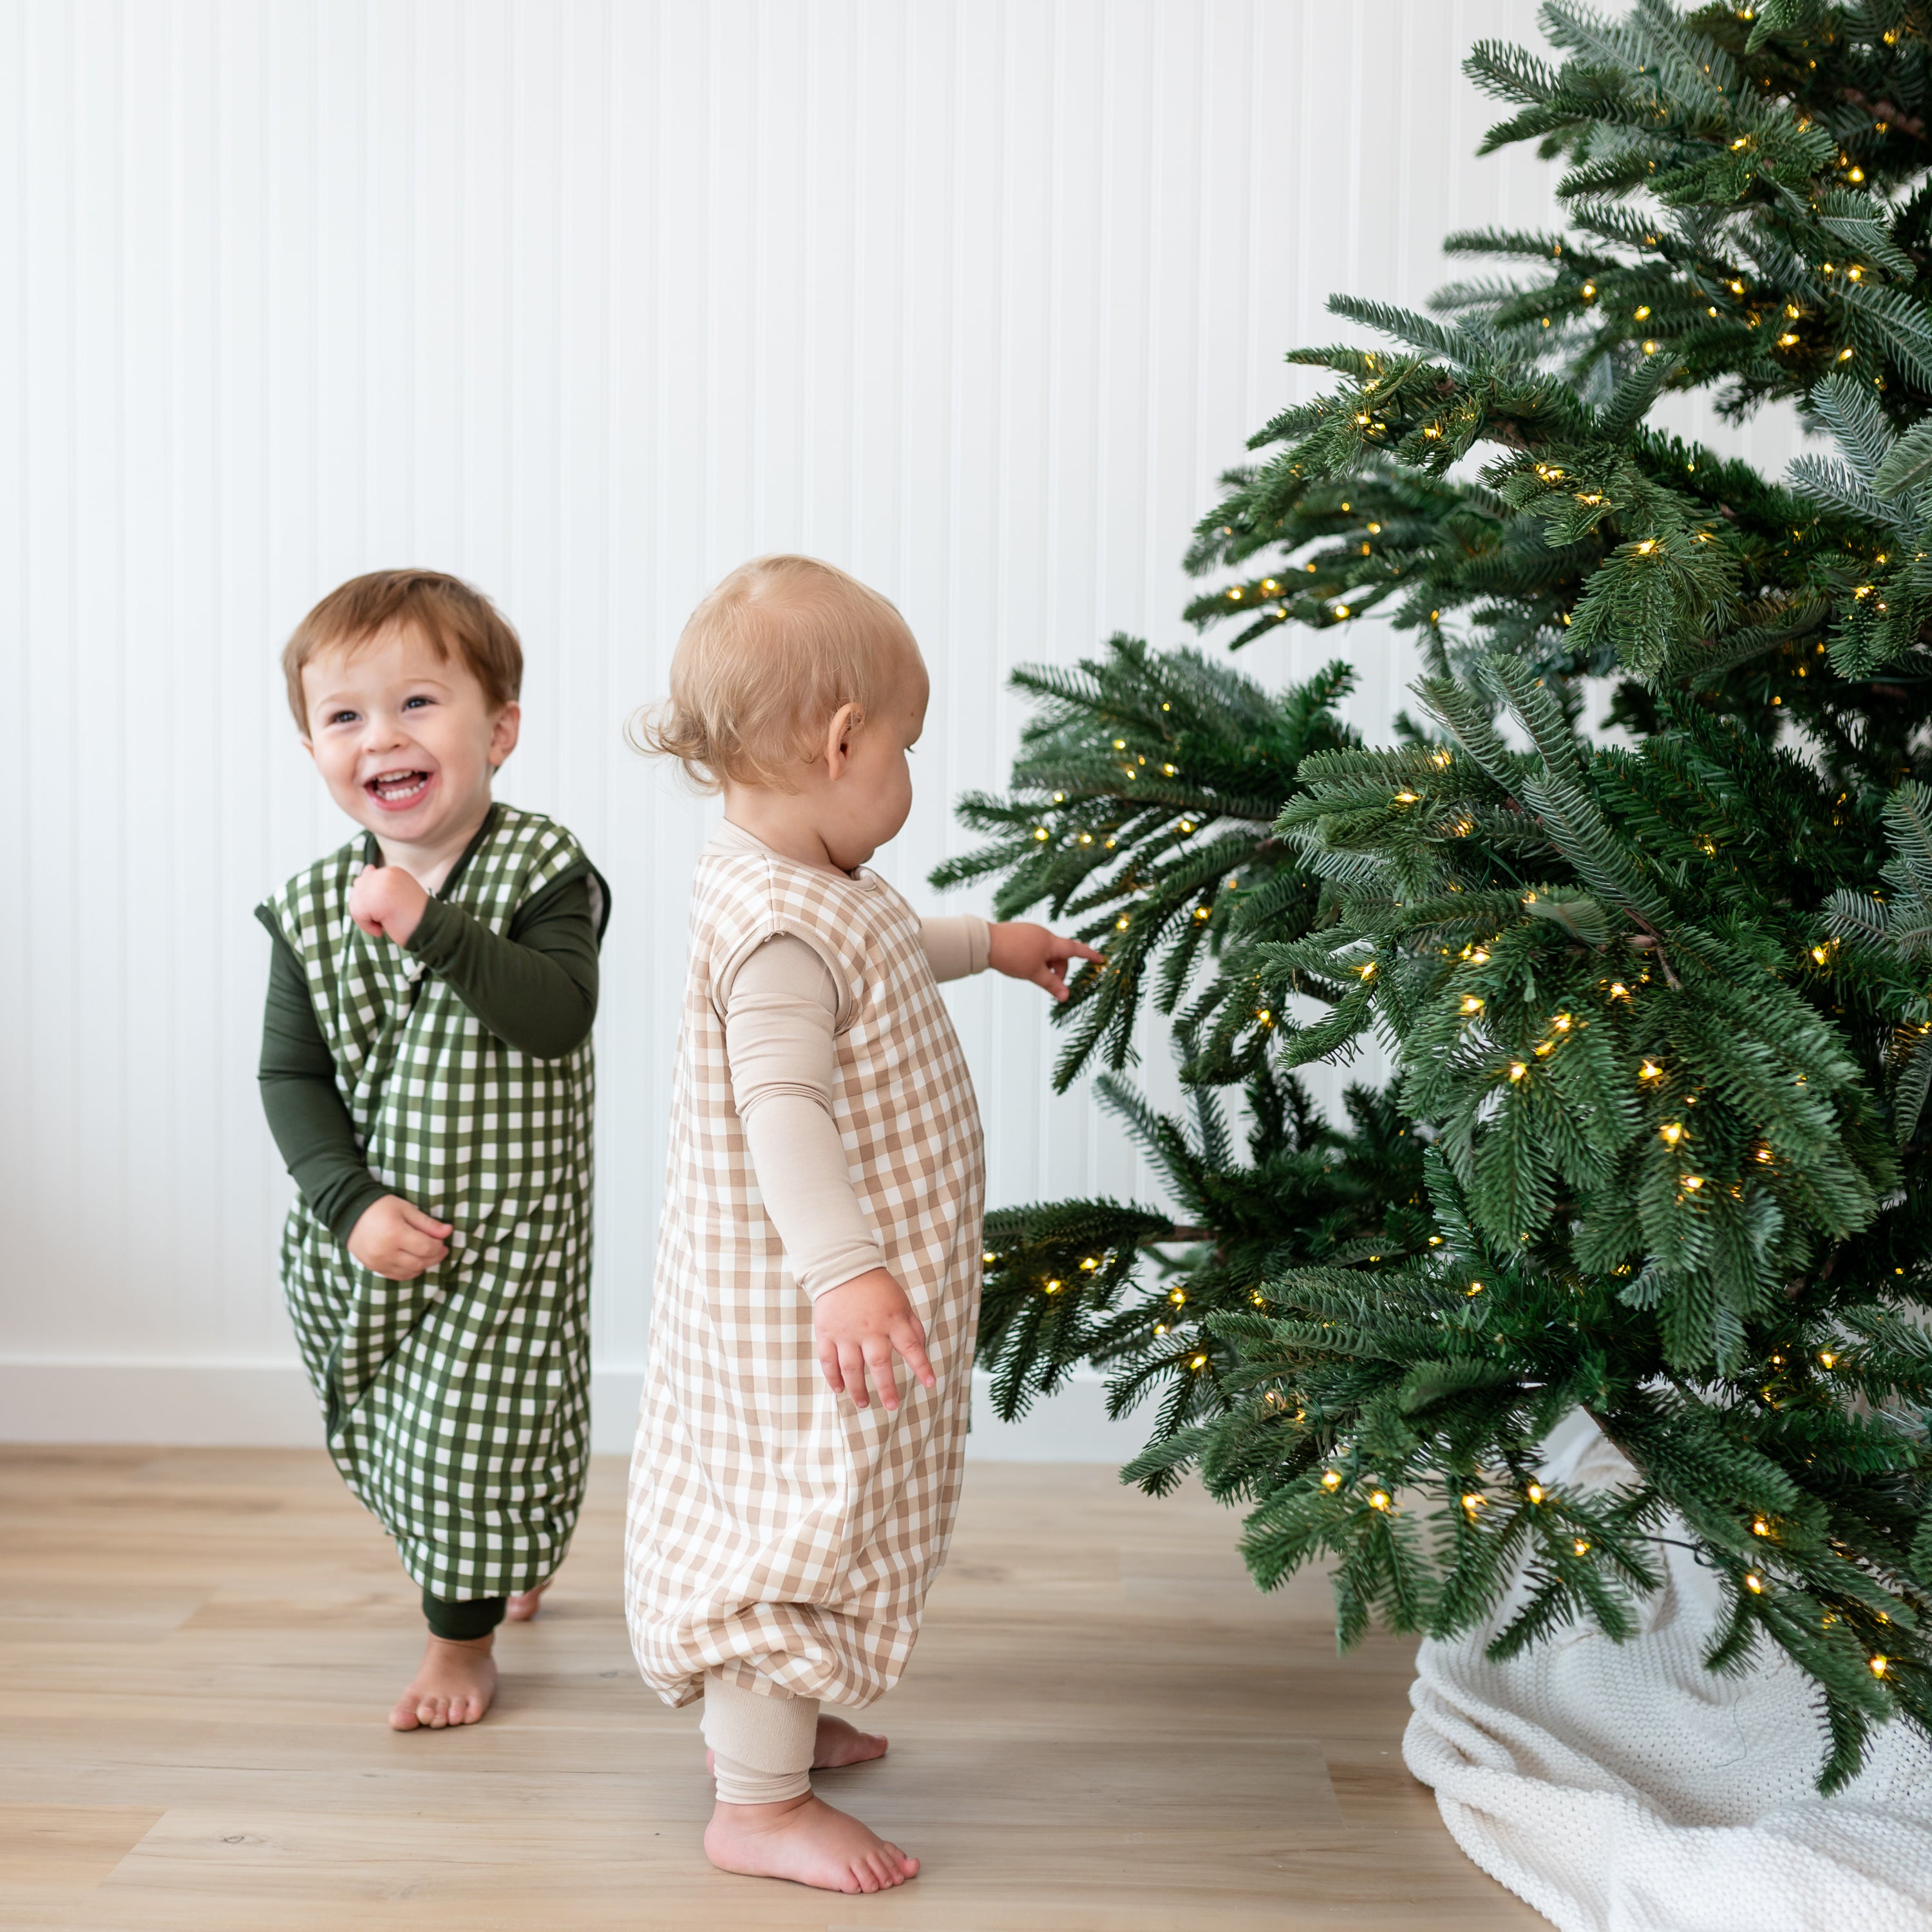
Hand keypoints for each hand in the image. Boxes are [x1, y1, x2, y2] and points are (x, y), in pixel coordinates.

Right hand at [347, 1195, 452, 1279]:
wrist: (349, 1213)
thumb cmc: (381, 1207)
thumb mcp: (406, 1209)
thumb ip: (427, 1223)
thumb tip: (448, 1231)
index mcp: (395, 1234)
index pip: (426, 1247)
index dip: (439, 1246)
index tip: (443, 1240)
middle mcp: (386, 1252)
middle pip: (419, 1262)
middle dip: (435, 1257)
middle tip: (441, 1249)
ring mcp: (378, 1262)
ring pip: (409, 1272)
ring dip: (424, 1265)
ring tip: (429, 1255)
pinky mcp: (373, 1267)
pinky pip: (397, 1276)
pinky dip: (410, 1271)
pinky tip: (415, 1262)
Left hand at [349, 864, 429, 945]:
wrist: (432, 929)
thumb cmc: (414, 918)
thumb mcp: (394, 897)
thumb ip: (377, 885)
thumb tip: (362, 874)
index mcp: (392, 871)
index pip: (364, 884)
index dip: (372, 903)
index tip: (391, 910)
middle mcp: (386, 873)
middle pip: (357, 893)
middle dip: (367, 910)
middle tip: (389, 917)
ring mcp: (381, 884)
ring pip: (355, 903)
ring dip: (367, 919)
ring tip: (387, 922)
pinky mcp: (377, 899)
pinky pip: (357, 913)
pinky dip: (367, 926)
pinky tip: (383, 928)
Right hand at [812, 1268, 935, 1412]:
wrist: (843, 1268)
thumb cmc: (878, 1289)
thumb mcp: (902, 1303)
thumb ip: (912, 1327)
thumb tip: (921, 1351)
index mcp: (892, 1320)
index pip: (911, 1346)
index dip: (921, 1366)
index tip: (930, 1383)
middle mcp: (870, 1328)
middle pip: (878, 1363)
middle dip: (886, 1387)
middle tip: (892, 1406)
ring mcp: (846, 1332)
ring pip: (851, 1367)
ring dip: (857, 1389)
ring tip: (863, 1404)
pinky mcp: (826, 1333)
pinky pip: (828, 1360)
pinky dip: (832, 1377)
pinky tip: (839, 1390)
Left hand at [986, 921, 1105, 1002]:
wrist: (984, 942)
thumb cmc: (1011, 956)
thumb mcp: (1034, 973)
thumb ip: (1052, 985)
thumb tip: (1066, 997)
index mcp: (1050, 942)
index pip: (1075, 949)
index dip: (1089, 955)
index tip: (1100, 959)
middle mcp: (1043, 934)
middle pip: (1060, 953)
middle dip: (1060, 969)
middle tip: (1052, 984)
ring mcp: (1031, 932)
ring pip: (1047, 951)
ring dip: (1047, 965)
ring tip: (1034, 975)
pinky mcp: (1020, 933)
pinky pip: (1035, 947)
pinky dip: (1037, 959)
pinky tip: (1024, 966)